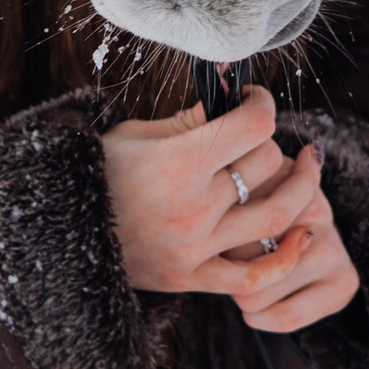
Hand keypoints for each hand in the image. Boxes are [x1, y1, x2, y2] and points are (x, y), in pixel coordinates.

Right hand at [101, 85, 356, 327]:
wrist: (61, 231)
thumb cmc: (98, 173)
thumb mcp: (137, 134)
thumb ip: (191, 120)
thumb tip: (231, 91)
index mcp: (179, 160)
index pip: (254, 124)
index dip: (263, 104)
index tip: (255, 100)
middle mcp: (193, 205)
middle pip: (268, 164)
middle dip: (268, 143)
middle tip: (258, 139)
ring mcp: (196, 246)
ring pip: (277, 215)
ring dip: (300, 188)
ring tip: (306, 169)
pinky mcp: (193, 277)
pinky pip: (254, 276)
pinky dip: (284, 257)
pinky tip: (303, 234)